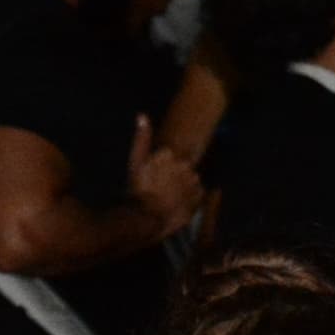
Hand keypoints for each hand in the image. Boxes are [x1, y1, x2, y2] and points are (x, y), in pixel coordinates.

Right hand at [127, 117, 202, 233]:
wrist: (148, 219)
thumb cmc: (138, 192)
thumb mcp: (135, 163)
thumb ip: (141, 139)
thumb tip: (143, 115)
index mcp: (169, 154)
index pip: (170, 156)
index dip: (161, 168)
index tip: (154, 179)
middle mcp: (184, 164)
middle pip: (181, 166)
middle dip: (173, 176)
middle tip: (161, 190)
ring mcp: (193, 181)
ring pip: (189, 179)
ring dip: (182, 186)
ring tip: (169, 198)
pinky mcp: (199, 196)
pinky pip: (196, 193)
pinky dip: (189, 198)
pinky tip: (177, 204)